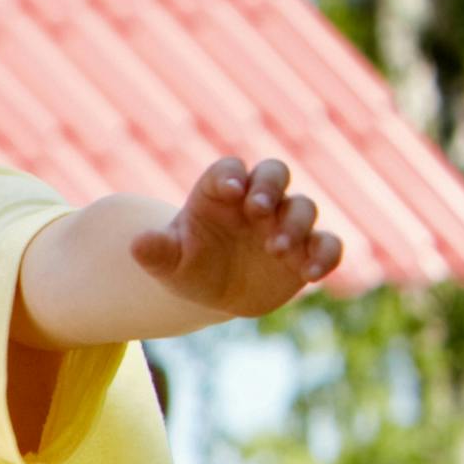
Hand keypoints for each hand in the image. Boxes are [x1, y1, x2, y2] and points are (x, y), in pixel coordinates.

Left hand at [132, 156, 341, 321]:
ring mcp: (284, 223)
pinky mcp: (307, 250)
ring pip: (302, 207)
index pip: (228, 169)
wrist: (213, 294)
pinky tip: (310, 273)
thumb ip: (156, 252)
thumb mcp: (168, 264)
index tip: (228, 190)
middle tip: (258, 210)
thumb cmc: (188, 266)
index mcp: (220, 193)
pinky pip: (327, 244)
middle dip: (269, 187)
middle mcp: (257, 201)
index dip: (230, 175)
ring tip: (276, 250)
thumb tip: (136, 245)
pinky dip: (324, 255)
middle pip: (274, 173)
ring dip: (293, 224)